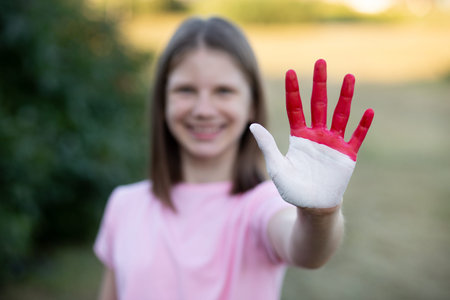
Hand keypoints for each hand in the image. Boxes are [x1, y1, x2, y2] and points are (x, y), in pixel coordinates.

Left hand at [250, 59, 373, 207]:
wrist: (312, 206)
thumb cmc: (292, 188)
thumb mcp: (276, 166)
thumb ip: (267, 145)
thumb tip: (252, 125)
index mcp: (299, 136)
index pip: (295, 107)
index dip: (293, 90)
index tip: (291, 71)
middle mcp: (317, 135)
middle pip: (318, 103)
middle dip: (319, 83)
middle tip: (321, 62)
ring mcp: (333, 143)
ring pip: (340, 114)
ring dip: (345, 97)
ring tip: (349, 77)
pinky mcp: (347, 155)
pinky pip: (356, 137)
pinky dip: (362, 125)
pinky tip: (368, 111)